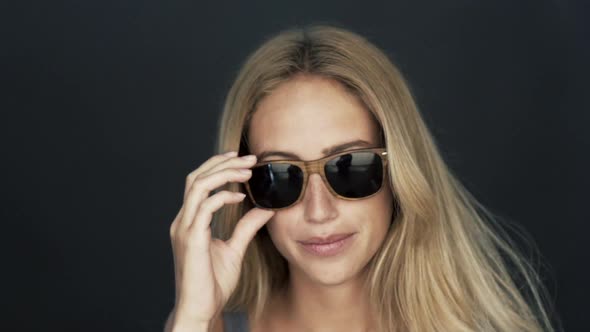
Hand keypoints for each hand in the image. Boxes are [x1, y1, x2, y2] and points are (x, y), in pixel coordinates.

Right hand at [168, 151, 274, 327]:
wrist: (200, 309)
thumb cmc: (212, 284)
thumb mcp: (234, 250)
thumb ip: (246, 228)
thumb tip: (265, 210)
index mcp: (190, 221)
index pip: (199, 182)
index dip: (218, 166)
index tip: (242, 160)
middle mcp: (183, 221)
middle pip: (196, 177)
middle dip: (223, 163)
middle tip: (250, 158)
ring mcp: (185, 228)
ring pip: (198, 185)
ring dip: (224, 173)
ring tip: (247, 170)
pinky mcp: (191, 238)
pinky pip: (205, 207)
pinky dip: (223, 196)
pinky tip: (240, 197)